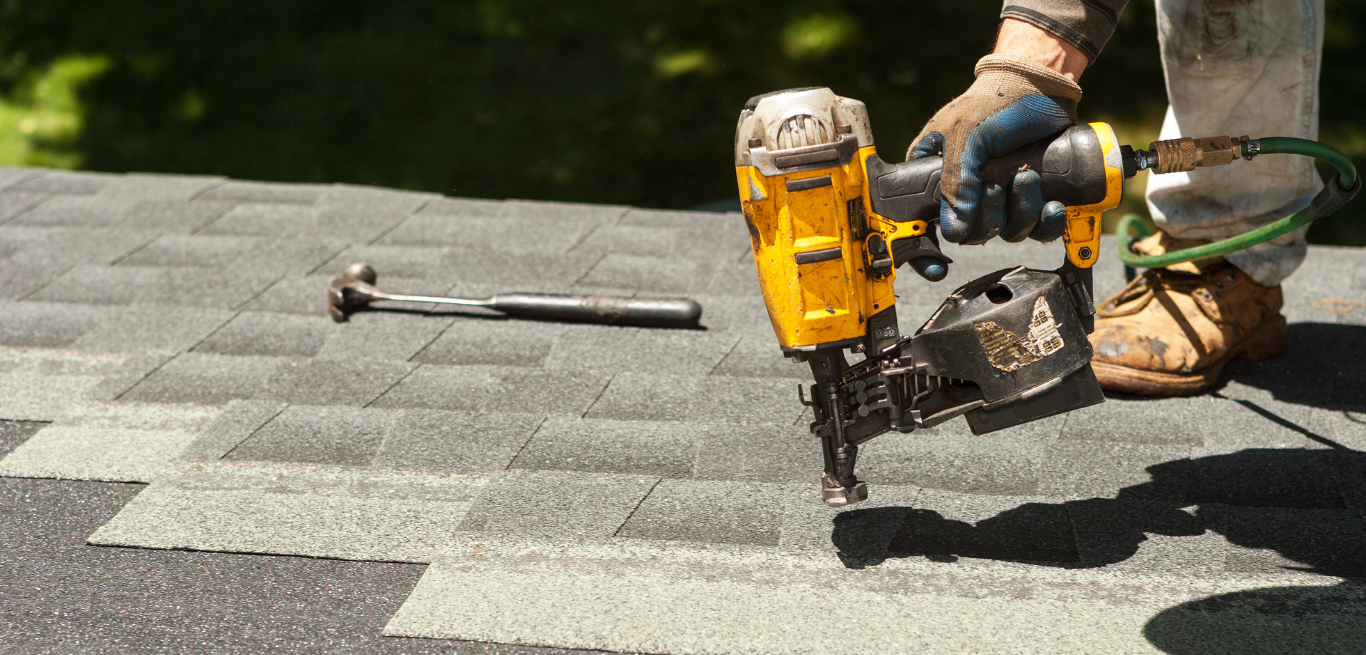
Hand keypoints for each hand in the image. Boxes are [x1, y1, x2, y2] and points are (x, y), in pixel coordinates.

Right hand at [910, 39, 1084, 244]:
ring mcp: (1001, 196)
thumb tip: (955, 231)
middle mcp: (967, 192)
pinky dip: (1046, 224)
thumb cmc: (996, 102)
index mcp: (936, 176)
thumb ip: (957, 181)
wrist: (1043, 85)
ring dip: (1022, 212)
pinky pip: (1037, 230)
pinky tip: (1052, 206)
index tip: (949, 249)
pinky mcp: (1031, 197)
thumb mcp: (966, 136)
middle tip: (999, 186)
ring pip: (1007, 232)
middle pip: (974, 233)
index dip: (937, 241)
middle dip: (992, 216)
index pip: (928, 221)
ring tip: (1029, 178)